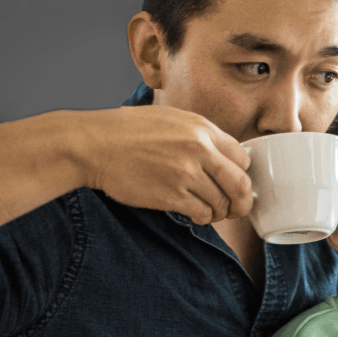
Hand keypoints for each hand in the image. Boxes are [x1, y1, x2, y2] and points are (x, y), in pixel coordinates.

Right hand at [81, 106, 252, 224]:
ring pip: (221, 203)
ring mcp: (186, 174)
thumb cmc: (128, 130)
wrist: (94, 145)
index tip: (236, 184)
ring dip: (220, 213)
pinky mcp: (171, 195)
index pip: (243, 158)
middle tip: (237, 209)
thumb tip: (224, 155)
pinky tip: (197, 215)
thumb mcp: (172, 118)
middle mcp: (199, 150)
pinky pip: (201, 213)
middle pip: (240, 185)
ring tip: (211, 212)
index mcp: (203, 129)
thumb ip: (200, 134)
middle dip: (243, 202)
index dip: (243, 175)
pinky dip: (203, 218)